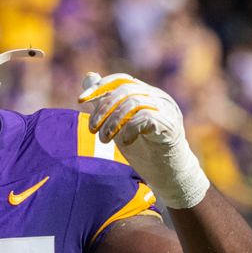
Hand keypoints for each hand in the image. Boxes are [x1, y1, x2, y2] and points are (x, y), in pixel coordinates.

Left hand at [79, 73, 209, 209]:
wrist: (169, 174)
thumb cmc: (144, 149)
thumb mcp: (119, 126)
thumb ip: (106, 104)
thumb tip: (88, 77)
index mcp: (147, 94)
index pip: (122, 80)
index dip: (100, 87)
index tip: (80, 100)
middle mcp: (159, 97)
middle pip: (125, 89)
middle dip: (103, 108)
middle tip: (92, 129)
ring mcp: (167, 110)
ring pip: (133, 102)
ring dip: (112, 122)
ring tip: (104, 139)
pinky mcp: (171, 125)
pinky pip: (145, 117)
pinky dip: (129, 129)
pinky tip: (125, 142)